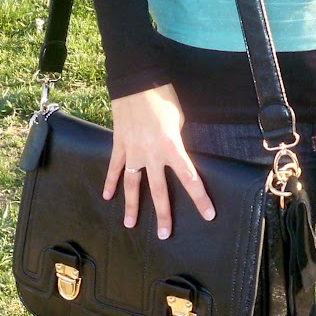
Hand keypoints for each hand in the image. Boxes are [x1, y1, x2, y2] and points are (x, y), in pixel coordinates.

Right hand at [102, 83, 215, 239]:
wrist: (137, 80)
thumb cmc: (163, 97)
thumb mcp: (179, 120)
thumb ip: (176, 142)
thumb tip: (173, 153)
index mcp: (172, 147)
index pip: (190, 178)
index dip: (200, 199)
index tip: (208, 215)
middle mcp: (152, 154)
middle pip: (159, 190)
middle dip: (163, 214)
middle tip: (165, 234)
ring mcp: (132, 151)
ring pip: (132, 184)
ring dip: (132, 206)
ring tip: (130, 224)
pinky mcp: (118, 144)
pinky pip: (114, 167)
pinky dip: (109, 182)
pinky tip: (107, 197)